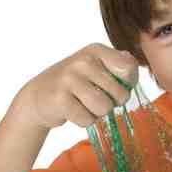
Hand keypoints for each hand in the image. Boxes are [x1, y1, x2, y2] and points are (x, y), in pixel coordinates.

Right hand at [12, 43, 138, 129]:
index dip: (128, 83)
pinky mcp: (60, 99)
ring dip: (98, 113)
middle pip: (120, 94)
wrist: (39, 95)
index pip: (128, 68)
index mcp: (96, 50)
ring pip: (104, 108)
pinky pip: (87, 119)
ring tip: (85, 104)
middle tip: (96, 97)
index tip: (116, 85)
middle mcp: (83, 60)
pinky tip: (74, 111)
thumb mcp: (97, 67)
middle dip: (112, 102)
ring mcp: (70, 78)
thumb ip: (120, 64)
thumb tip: (132, 67)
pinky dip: (84, 120)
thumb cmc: (76, 82)